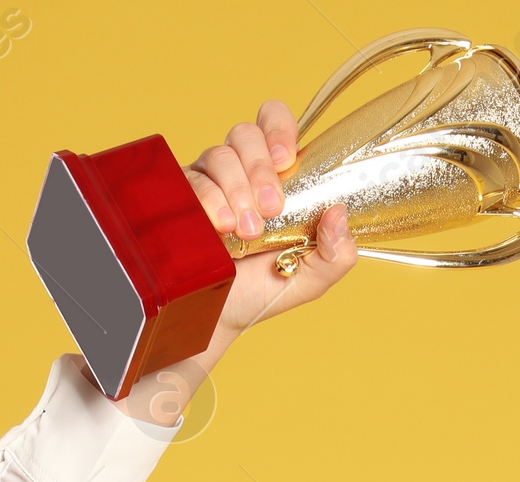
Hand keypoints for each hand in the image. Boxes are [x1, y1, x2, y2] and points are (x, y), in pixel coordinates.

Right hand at [114, 101, 356, 427]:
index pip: (274, 123)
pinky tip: (219, 226)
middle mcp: (240, 171)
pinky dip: (208, 198)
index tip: (285, 159)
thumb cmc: (264, 291)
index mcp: (275, 176)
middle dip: (260, 168)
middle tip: (270, 209)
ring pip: (219, 155)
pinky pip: (190, 179)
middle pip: (245, 134)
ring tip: (246, 232)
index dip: (278, 128)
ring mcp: (208, 182)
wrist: (219, 319)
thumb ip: (336, 253)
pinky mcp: (181, 198)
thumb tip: (339, 213)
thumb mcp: (311, 278)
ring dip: (237, 190)